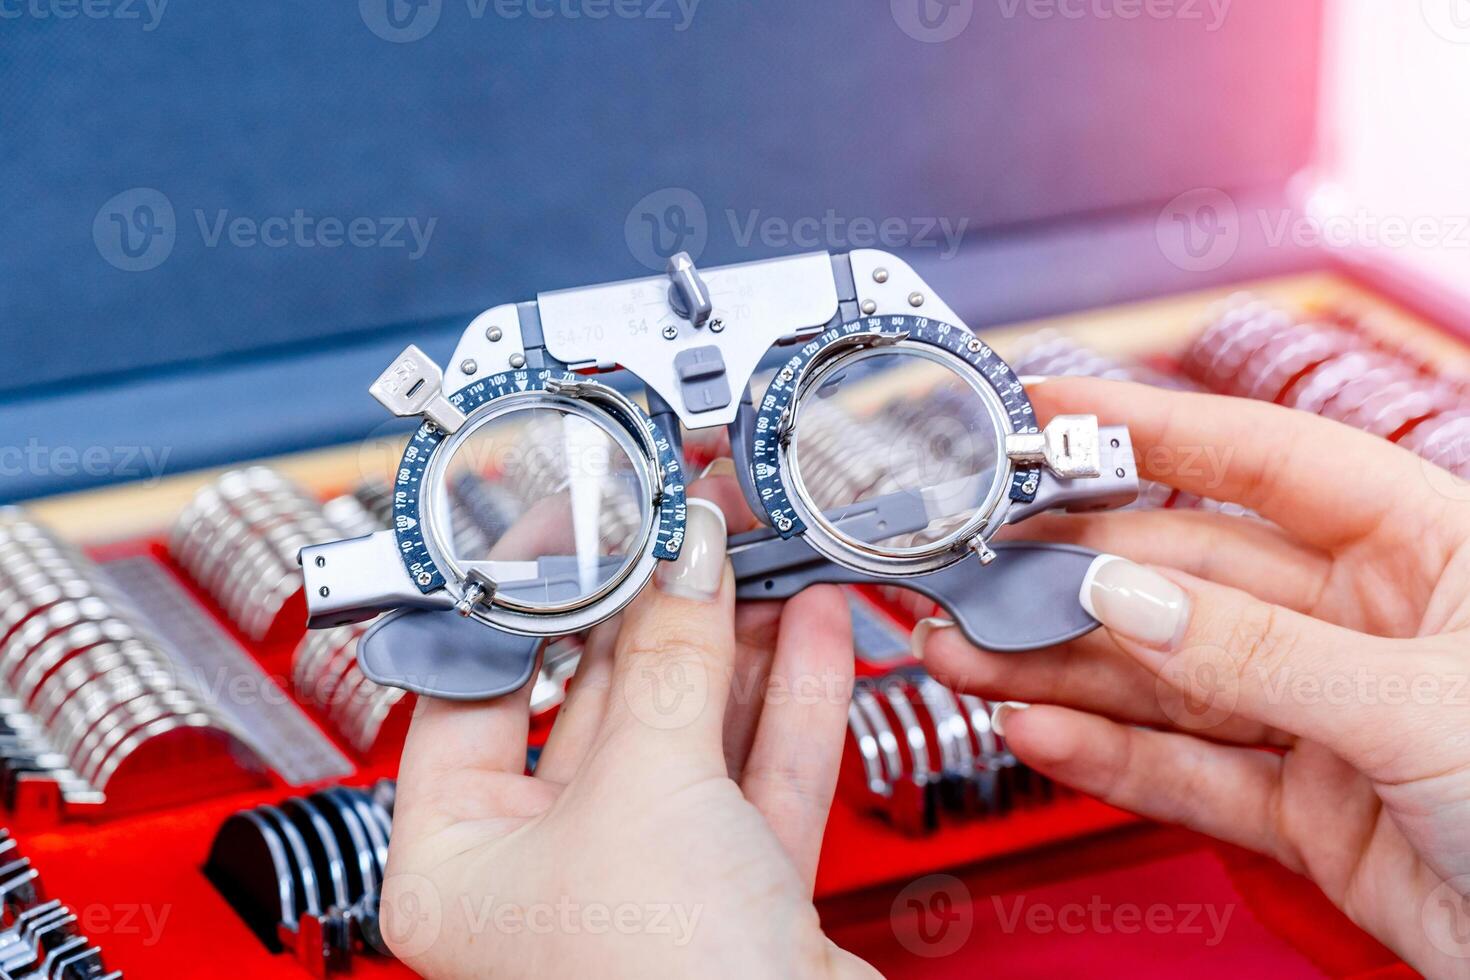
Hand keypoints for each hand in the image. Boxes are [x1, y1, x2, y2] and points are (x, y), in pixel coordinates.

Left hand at [381, 476, 877, 977]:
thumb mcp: (646, 790)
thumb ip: (670, 659)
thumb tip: (683, 559)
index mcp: (457, 859)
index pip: (479, 688)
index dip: (532, 596)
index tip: (579, 524)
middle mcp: (544, 872)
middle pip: (598, 701)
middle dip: (656, 608)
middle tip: (690, 529)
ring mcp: (645, 881)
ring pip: (688, 733)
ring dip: (732, 643)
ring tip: (756, 558)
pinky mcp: (733, 893)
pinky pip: (752, 775)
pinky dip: (784, 701)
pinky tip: (807, 631)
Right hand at [914, 376, 1469, 975]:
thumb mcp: (1422, 706)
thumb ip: (1260, 651)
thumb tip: (1130, 599)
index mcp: (1428, 548)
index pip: (1263, 460)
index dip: (1150, 428)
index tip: (1049, 412)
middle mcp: (1368, 621)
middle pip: (1188, 576)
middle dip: (1073, 577)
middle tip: (978, 572)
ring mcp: (1329, 715)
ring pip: (1170, 676)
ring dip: (1066, 667)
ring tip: (974, 653)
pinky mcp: (1307, 807)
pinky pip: (1190, 768)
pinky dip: (1112, 755)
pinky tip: (1043, 728)